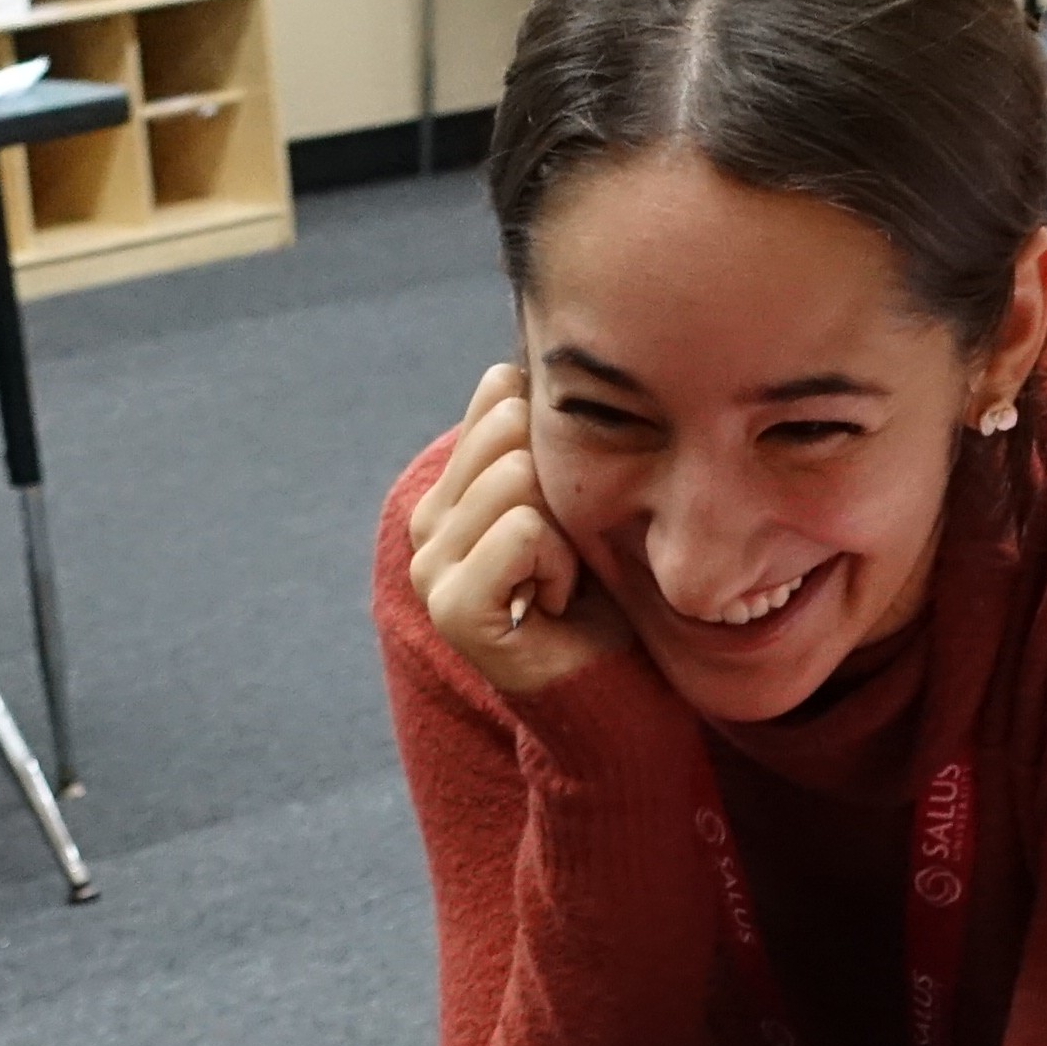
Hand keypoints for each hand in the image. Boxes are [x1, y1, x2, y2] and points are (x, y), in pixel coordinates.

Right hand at [409, 358, 619, 699]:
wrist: (621, 693)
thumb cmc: (611, 594)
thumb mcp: (581, 495)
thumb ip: (548, 434)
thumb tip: (535, 352)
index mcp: (451, 488)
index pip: (498, 394)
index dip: (559, 440)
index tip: (572, 509)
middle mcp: (426, 522)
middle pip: (507, 426)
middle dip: (562, 482)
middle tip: (571, 550)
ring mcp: (429, 567)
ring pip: (516, 477)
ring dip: (566, 530)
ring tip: (564, 581)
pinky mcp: (452, 608)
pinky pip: (523, 530)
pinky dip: (560, 565)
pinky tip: (558, 604)